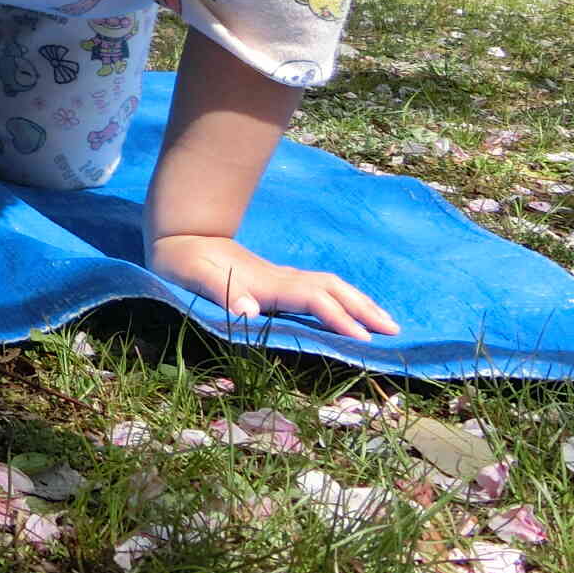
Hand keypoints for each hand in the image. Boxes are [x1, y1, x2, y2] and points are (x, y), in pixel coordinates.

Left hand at [148, 233, 397, 339]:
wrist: (179, 234)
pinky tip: (350, 309)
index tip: (361, 338)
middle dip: (363, 308)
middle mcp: (279, 278)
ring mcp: (279, 277)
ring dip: (358, 301)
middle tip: (394, 330)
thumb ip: (220, 291)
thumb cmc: (181, 259)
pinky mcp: (276, 280)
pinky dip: (342, 298)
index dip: (336, 316)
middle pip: (331, 289)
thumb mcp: (191, 276)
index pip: (311, 298)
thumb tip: (250, 310)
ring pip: (329, 285)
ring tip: (384, 321)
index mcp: (264, 282)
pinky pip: (319, 288)